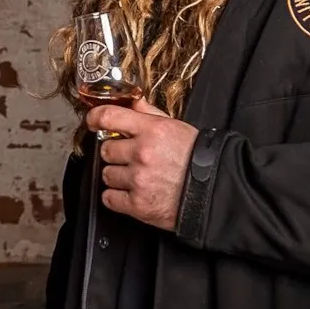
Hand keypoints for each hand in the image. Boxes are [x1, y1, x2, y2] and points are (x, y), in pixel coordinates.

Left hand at [89, 98, 199, 230]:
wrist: (217, 192)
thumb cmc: (200, 160)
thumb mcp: (177, 128)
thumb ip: (150, 115)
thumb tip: (133, 103)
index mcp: (151, 131)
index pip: (109, 117)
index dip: (95, 118)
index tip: (92, 122)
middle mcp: (142, 153)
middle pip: (105, 150)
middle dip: (116, 154)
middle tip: (131, 158)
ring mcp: (138, 180)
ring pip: (106, 175)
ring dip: (117, 177)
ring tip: (137, 178)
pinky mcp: (138, 205)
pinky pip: (109, 198)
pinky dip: (117, 198)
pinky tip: (132, 193)